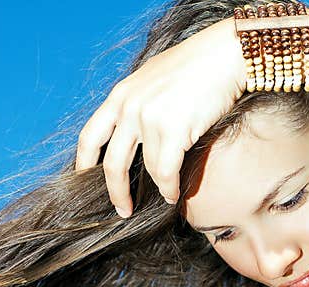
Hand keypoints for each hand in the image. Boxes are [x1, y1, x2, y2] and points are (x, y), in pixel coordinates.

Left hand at [75, 17, 246, 216]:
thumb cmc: (196, 67)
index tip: (85, 182)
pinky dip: (169, 188)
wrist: (223, 56)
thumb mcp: (152, 79)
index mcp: (120, 95)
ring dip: (158, 188)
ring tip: (167, 195)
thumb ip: (137, 102)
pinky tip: (174, 194)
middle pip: (112, 163)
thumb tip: (134, 128)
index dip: (84, 163)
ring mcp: (150, 118)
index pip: (90, 136)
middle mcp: (130, 107)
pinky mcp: (174, 129)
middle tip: (123, 209)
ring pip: (147, 169)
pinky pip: (165, 172)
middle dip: (116, 192)